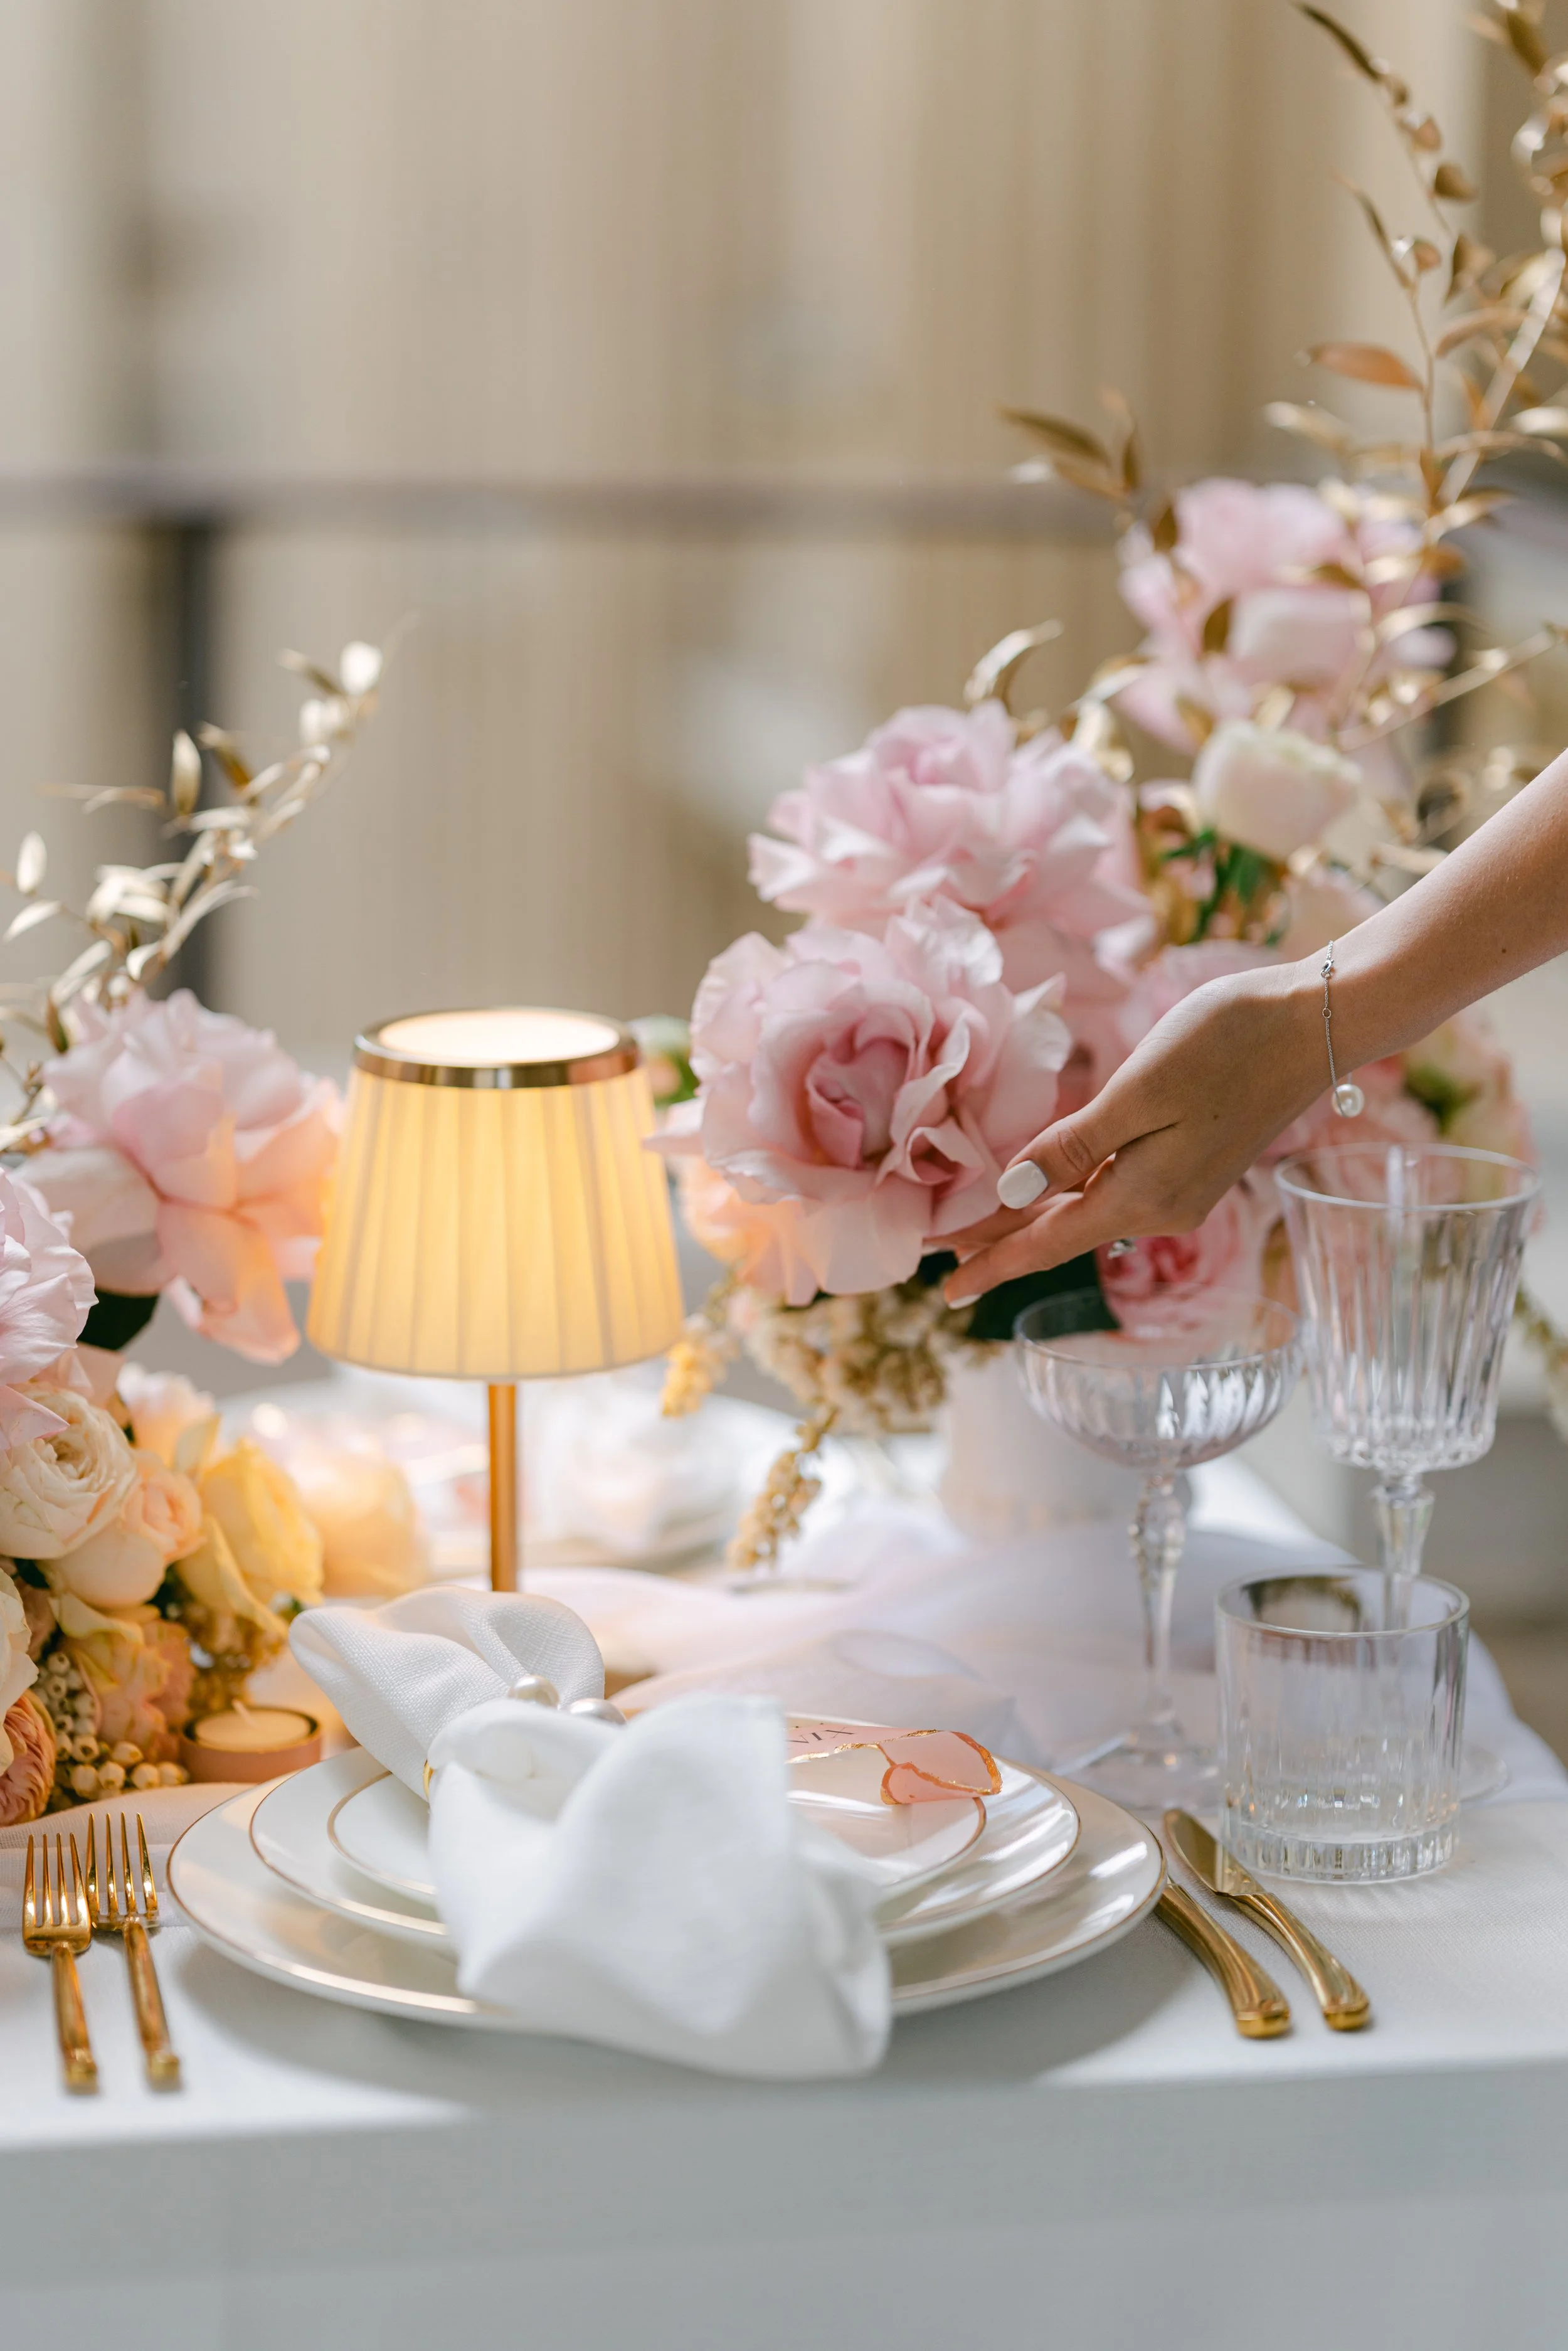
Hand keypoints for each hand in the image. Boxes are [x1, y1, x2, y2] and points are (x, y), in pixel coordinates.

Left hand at [944, 956, 1326, 1303]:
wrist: (1315, 1022)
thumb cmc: (1225, 1044)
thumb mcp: (1136, 1093)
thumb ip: (1073, 1148)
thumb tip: (1010, 1192)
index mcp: (1141, 1196)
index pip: (1045, 1244)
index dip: (989, 1263)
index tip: (943, 1292)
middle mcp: (1160, 1208)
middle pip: (1060, 1233)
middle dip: (999, 1241)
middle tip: (937, 1253)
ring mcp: (1180, 1189)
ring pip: (1085, 1211)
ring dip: (1031, 1218)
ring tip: (976, 1224)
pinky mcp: (1193, 1164)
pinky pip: (1113, 1191)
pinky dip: (1069, 1194)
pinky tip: (1047, 1188)